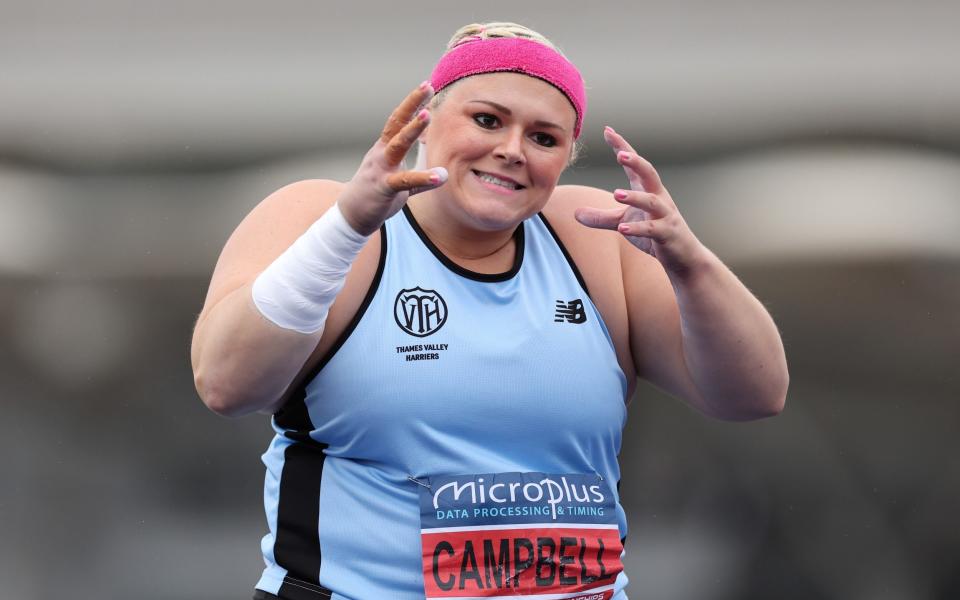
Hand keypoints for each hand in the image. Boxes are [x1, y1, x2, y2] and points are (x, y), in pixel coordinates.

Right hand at [337, 82, 447, 235]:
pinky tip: (441, 176)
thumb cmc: (377, 195)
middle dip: (411, 104)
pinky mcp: (383, 187)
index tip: (426, 86)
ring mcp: (380, 169)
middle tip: (427, 86)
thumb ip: (420, 176)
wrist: (352, 215)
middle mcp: (381, 153)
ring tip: (427, 114)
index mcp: (384, 148)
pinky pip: (405, 181)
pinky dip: (424, 178)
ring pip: (397, 144)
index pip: (398, 120)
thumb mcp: (399, 181)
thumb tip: (445, 173)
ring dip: (412, 129)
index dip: (411, 103)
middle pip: (396, 123)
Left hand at [574, 126, 705, 275]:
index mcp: (648, 189)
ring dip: (635, 197)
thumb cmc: (654, 234)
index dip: (622, 147)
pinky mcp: (668, 233)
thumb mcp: (624, 223)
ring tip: (616, 193)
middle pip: (649, 173)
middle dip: (636, 162)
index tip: (608, 130)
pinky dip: (638, 229)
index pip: (634, 164)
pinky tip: (623, 229)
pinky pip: (653, 229)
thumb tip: (576, 213)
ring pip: (652, 201)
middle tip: (620, 153)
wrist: (683, 256)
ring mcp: (665, 215)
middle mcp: (659, 197)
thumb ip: (601, 217)